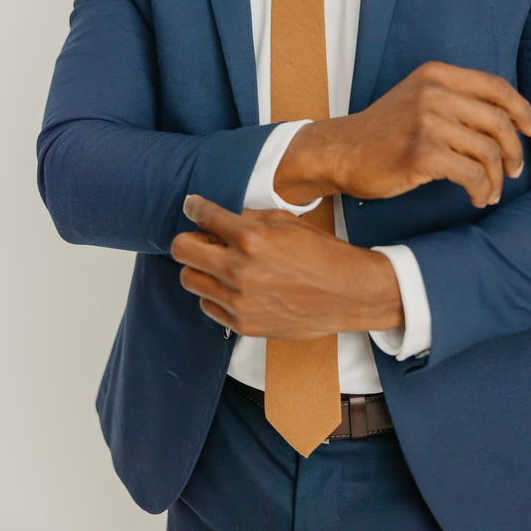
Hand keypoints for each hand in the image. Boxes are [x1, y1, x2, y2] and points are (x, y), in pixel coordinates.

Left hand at [170, 195, 402, 339]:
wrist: (347, 294)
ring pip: (189, 279)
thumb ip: (248, 219)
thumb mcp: (285, 221)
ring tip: (219, 264)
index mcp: (250, 238)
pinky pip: (208, 305)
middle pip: (182, 250)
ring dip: (200, 268)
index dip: (194, 207)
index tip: (193, 206)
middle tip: (201, 238)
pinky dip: (214, 294)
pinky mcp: (242, 324)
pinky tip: (234, 287)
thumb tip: (220, 219)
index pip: (201, 215)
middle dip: (188, 239)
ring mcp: (238, 300)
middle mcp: (238, 270)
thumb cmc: (320, 253)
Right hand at [275, 61, 530, 208]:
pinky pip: (472, 174)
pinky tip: (476, 197)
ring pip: (489, 151)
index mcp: (436, 74)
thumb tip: (509, 120)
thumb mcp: (417, 99)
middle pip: (499, 121)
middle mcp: (433, 92)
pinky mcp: (423, 153)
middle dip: (514, 151)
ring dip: (497, 178)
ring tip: (490, 192)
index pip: (496, 87)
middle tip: (514, 171)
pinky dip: (481, 190)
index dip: (522, 110)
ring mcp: (427, 121)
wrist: (340, 151)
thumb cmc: (383, 131)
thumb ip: (455, 100)